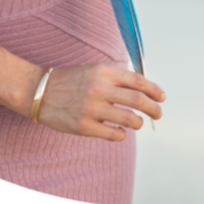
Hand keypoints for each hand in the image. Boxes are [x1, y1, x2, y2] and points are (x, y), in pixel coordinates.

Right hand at [34, 64, 164, 139]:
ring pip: (129, 120)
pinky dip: (122, 134)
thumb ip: (116, 77)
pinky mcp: (84, 126)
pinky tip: (120, 131)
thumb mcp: (94, 70)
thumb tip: (143, 89)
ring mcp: (92, 108)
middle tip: (158, 114)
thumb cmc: (71, 80)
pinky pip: (114, 134)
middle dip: (154, 109)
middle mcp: (100, 88)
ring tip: (138, 123)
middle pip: (138, 100)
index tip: (162, 97)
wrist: (41, 91)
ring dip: (138, 123)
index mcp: (104, 72)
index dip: (154, 89)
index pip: (138, 81)